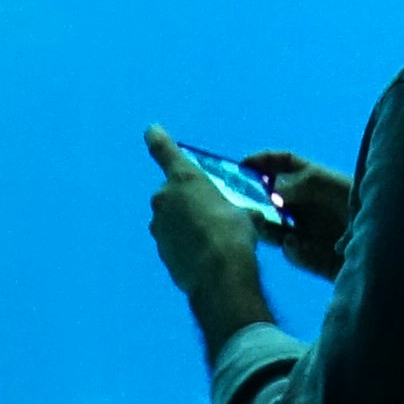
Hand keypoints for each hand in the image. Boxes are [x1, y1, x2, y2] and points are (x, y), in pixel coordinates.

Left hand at [141, 126, 273, 342]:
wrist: (218, 273)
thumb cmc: (233, 233)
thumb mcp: (245, 214)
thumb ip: (239, 209)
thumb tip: (251, 216)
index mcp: (185, 178)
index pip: (165, 150)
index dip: (158, 138)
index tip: (151, 130)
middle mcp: (164, 198)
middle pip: (171, 192)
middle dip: (186, 199)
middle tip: (209, 211)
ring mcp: (158, 225)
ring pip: (170, 217)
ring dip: (184, 222)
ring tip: (209, 236)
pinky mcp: (159, 249)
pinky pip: (172, 239)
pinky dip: (183, 242)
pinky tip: (203, 254)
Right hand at [240, 148, 351, 279]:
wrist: (390, 248)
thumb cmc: (363, 205)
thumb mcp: (331, 186)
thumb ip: (302, 182)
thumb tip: (273, 190)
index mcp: (316, 180)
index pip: (285, 163)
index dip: (264, 161)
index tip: (242, 165)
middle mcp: (311, 204)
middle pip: (273, 199)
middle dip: (256, 200)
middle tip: (240, 201)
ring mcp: (312, 231)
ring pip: (277, 228)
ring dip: (267, 226)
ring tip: (262, 224)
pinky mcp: (317, 257)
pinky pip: (294, 252)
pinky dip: (293, 249)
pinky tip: (296, 245)